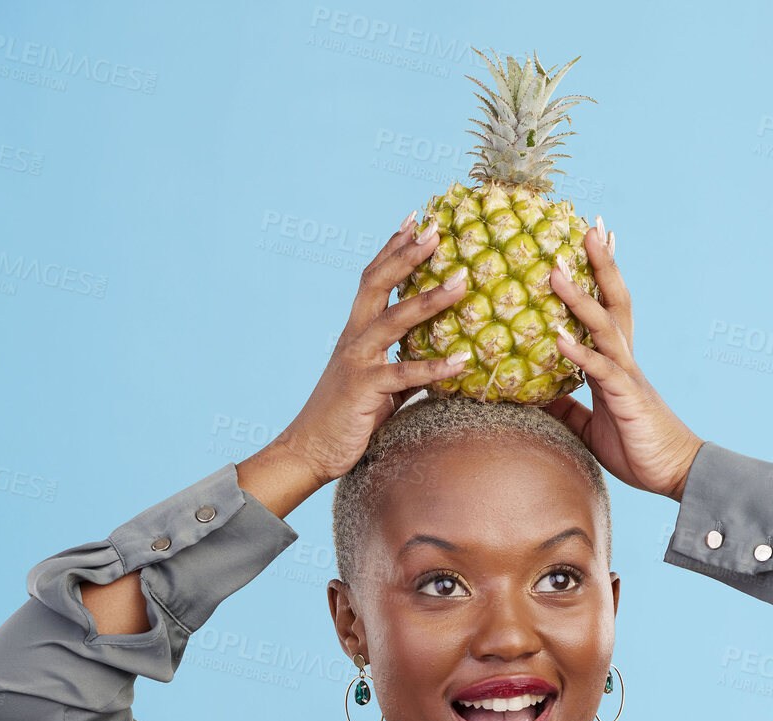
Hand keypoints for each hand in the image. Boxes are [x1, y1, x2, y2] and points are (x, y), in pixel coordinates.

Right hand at [256, 217, 472, 493]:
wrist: (311, 448)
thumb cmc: (347, 417)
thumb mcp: (381, 386)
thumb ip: (407, 367)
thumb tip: (444, 360)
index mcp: (356, 332)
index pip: (373, 278)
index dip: (393, 247)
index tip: (416, 219)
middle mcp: (354, 338)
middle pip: (378, 283)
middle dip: (407, 254)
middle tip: (437, 230)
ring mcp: (357, 360)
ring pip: (394, 319)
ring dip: (430, 299)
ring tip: (462, 282)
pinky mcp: (364, 388)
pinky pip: (405, 373)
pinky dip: (435, 367)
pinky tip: (462, 360)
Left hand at [544, 228, 703, 501]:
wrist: (674, 474)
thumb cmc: (637, 449)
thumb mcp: (590, 427)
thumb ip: (566, 409)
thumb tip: (535, 398)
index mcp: (616, 364)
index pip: (607, 309)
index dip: (599, 275)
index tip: (589, 239)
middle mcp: (625, 360)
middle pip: (613, 300)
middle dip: (601, 263)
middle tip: (587, 226)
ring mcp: (628, 375)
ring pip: (604, 326)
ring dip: (579, 297)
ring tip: (553, 270)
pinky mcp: (627, 398)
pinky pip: (600, 370)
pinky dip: (578, 352)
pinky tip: (557, 337)